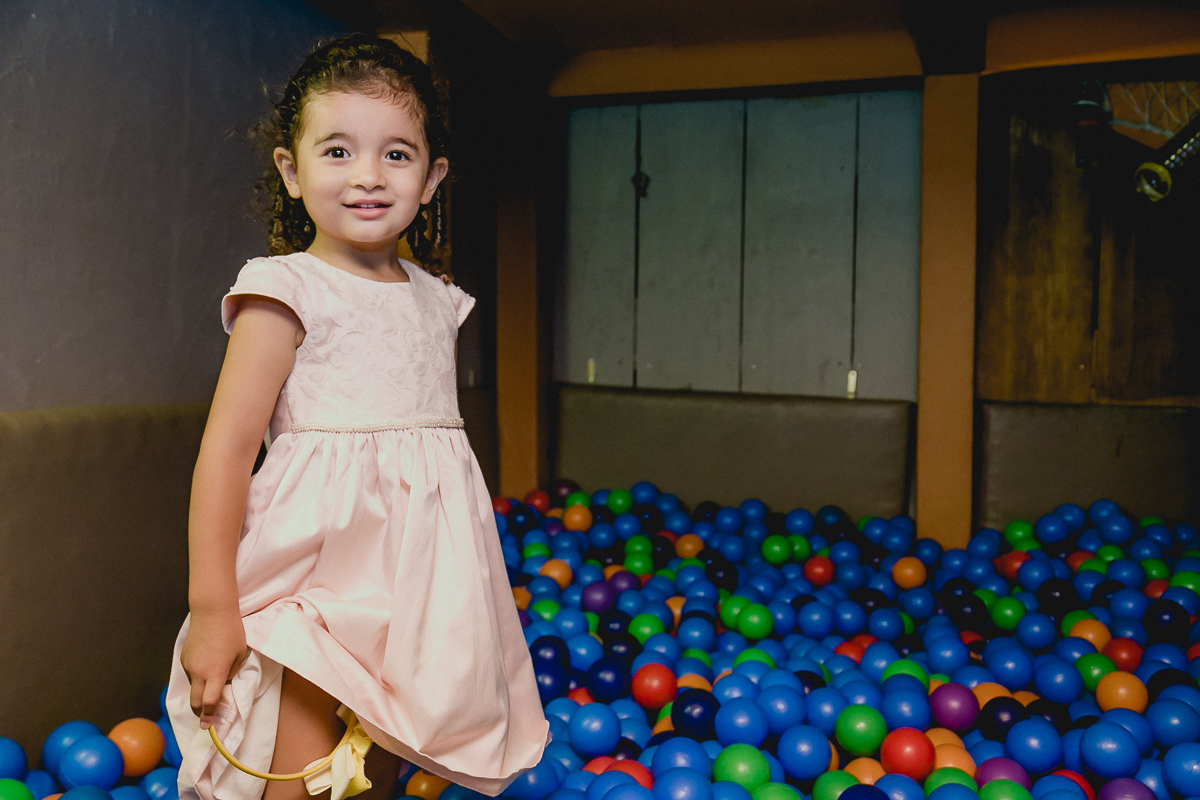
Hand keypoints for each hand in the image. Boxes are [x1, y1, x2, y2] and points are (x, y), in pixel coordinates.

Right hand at [180, 609, 248, 728]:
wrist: (211, 611)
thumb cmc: (232, 631)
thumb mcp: (240, 654)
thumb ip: (232, 672)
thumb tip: (223, 684)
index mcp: (215, 673)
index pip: (209, 702)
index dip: (209, 716)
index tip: (208, 726)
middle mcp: (198, 672)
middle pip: (195, 702)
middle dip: (200, 712)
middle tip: (206, 716)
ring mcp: (188, 665)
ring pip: (192, 686)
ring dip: (200, 690)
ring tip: (213, 677)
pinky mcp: (183, 658)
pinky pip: (190, 673)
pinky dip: (197, 676)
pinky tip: (207, 663)